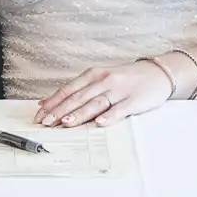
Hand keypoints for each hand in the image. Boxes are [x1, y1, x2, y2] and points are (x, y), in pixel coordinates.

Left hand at [36, 59, 175, 127]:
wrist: (157, 73)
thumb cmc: (125, 79)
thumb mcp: (101, 79)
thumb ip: (79, 90)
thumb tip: (49, 102)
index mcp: (94, 75)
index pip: (69, 89)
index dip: (53, 102)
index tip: (39, 114)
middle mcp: (104, 80)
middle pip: (79, 97)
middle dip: (61, 110)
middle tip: (46, 122)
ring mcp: (119, 90)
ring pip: (96, 103)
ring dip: (80, 113)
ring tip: (66, 122)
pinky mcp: (134, 100)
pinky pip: (120, 109)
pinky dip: (109, 116)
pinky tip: (100, 122)